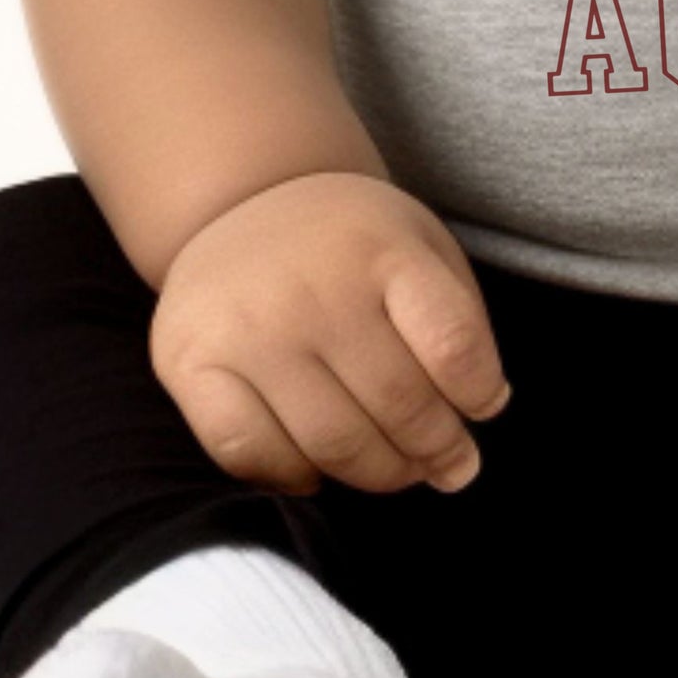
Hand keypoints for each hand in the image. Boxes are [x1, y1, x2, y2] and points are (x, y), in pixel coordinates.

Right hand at [150, 170, 512, 496]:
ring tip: (399, 472)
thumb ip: (458, 318)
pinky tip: (318, 471)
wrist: (246, 200)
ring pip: (330, 441)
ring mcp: (249, 328)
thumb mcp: (420, 245)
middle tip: (451, 465)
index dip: (479, 392)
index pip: (452, 343)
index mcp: (384, 250)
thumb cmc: (353, 241)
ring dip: (378, 473)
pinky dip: (291, 477)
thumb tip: (485, 409)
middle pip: (397, 403)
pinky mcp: (191, 362)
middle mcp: (315, 287)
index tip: (486, 408)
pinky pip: (247, 452)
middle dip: (436, 449)